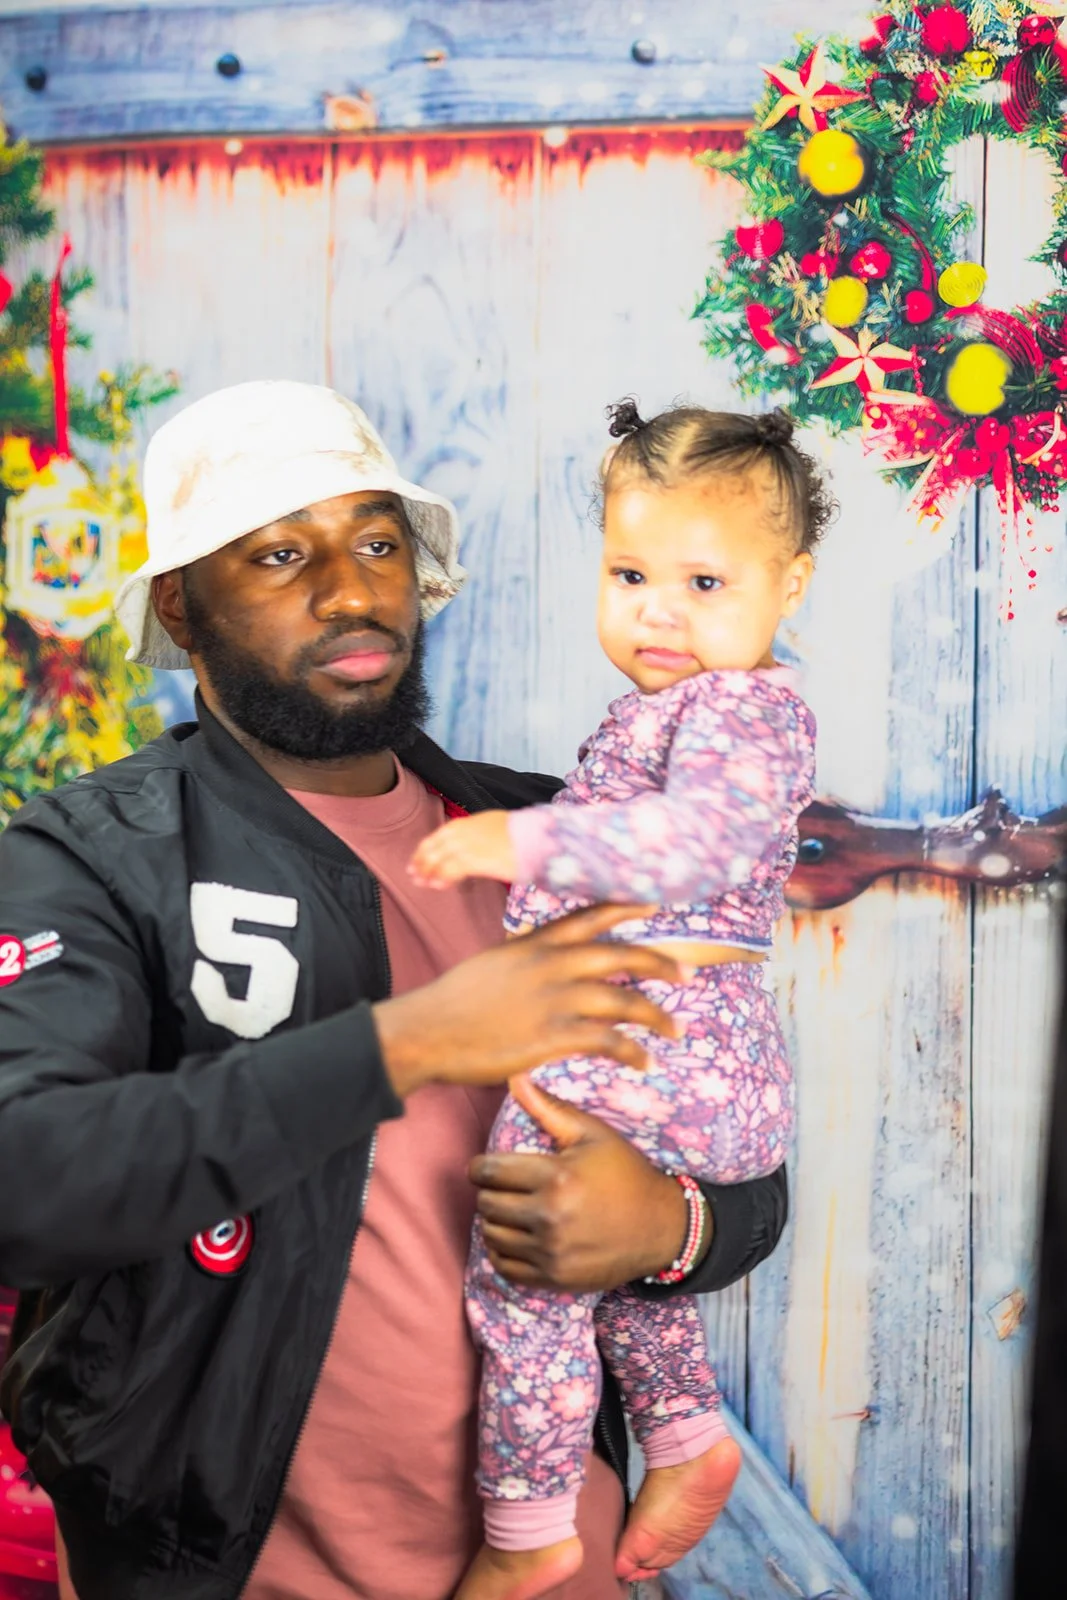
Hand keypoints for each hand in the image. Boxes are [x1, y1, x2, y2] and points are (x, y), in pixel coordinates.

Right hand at [372, 904, 682, 1097]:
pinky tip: (645, 1061)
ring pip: (623, 999)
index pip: (590, 917)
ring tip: (676, 1031)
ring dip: (656, 1016)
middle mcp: (551, 964)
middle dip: (659, 964)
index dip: (625, 911)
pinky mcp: (553, 1036)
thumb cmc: (454, 1002)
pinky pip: (608, 1041)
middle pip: (621, 955)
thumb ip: (527, 957)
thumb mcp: (494, 963)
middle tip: (687, 976)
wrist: (427, 1030)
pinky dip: (633, 1051)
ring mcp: (554, 999)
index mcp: (536, 942)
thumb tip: (544, 959)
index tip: (653, 907)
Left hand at [409, 810, 517, 887]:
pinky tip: (438, 885)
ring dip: (428, 873)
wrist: (534, 836)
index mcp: (465, 823)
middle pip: (433, 848)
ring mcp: (465, 846)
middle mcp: (461, 832)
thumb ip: (476, 834)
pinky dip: (442, 879)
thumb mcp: (493, 826)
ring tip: (422, 883)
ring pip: (438, 860)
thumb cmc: (520, 833)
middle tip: (414, 874)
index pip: (437, 836)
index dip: (425, 849)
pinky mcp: (472, 861)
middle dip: (422, 862)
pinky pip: (450, 871)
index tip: (417, 859)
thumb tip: (470, 846)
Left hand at [470, 1075, 709, 1292]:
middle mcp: (549, 1217)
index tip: (487, 1166)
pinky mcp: (554, 1278)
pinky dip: (502, 1252)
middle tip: (505, 1187)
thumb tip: (515, 1077)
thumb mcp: (594, 1134)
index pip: (488, 1171)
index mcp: (555, 1177)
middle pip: (486, 1203)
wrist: (661, 1226)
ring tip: (511, 1209)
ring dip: (495, 1221)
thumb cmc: (626, 1173)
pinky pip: (504, 1267)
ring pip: (492, 1235)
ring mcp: (551, 1252)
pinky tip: (516, 1236)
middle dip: (489, 1192)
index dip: (481, 1166)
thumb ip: (550, 1108)